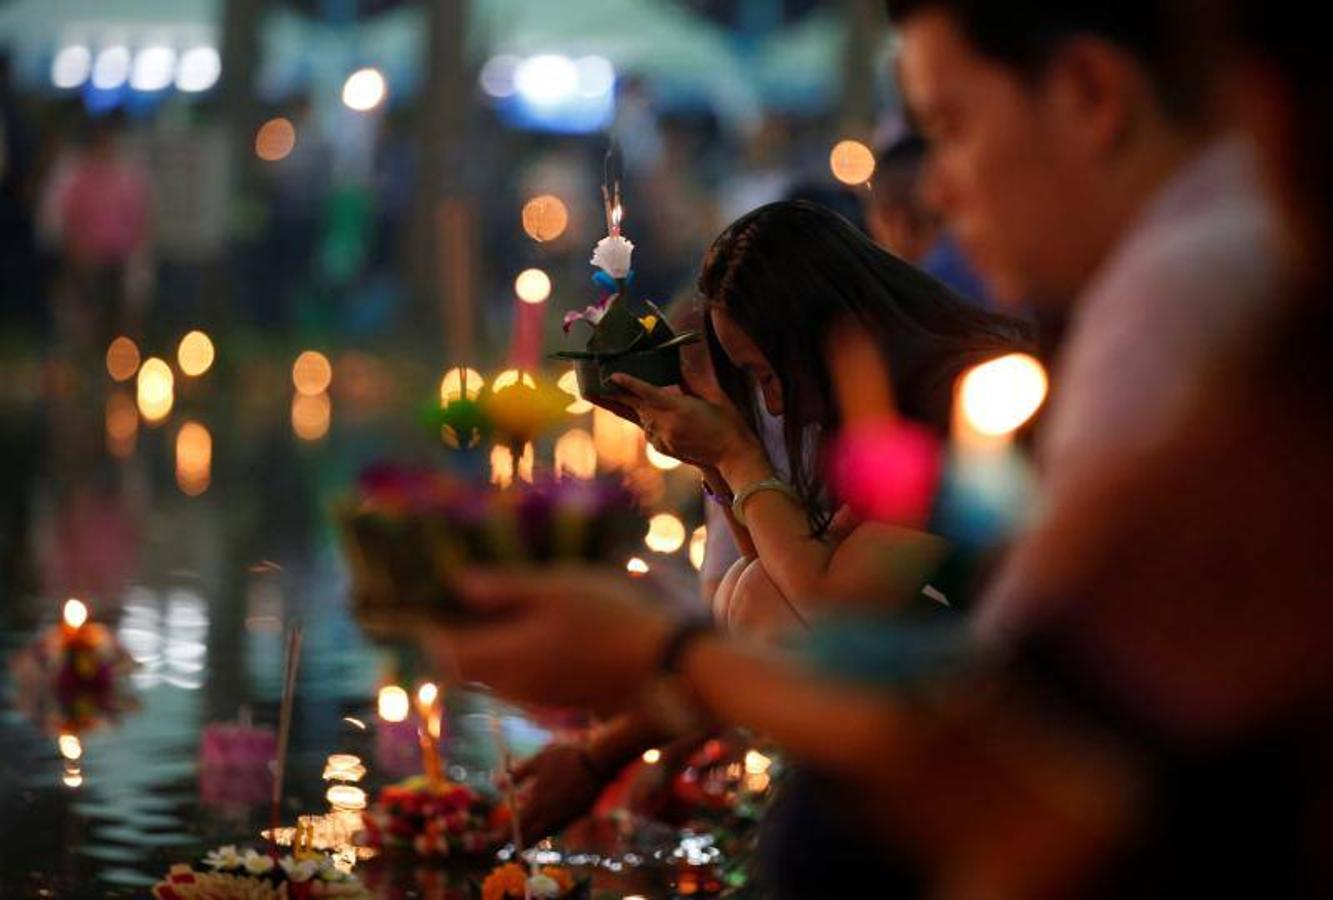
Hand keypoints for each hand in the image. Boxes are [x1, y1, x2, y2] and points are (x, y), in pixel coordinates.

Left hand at [423, 566, 673, 713]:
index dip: (432, 628)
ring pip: (494, 676)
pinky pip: (521, 681)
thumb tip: (458, 583)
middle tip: (465, 597)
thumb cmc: (611, 616)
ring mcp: (539, 697)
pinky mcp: (562, 699)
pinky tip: (539, 628)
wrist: (667, 664)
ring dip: (488, 648)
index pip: (444, 652)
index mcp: (505, 657)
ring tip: (503, 606)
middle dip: (457, 637)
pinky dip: (515, 657)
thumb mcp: (557, 588)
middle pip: (465, 669)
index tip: (435, 598)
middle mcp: (514, 686)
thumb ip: (503, 589)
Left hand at [509, 743, 606, 842]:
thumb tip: (499, 784)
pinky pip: (557, 827)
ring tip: (524, 825)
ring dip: (532, 832)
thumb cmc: (565, 758)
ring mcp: (566, 819)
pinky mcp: (577, 816)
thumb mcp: (537, 761)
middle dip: (516, 839)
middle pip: (529, 838)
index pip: (515, 829)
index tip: (491, 839)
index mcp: (538, 806)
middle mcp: (551, 818)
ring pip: (544, 834)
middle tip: (507, 835)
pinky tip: (543, 814)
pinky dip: (546, 825)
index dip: (501, 837)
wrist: (598, 761)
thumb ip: (518, 774)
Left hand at [610, 373, 762, 471]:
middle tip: (590, 389)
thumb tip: (678, 367)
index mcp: (678, 408)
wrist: (733, 455)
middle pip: (635, 408)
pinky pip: (650, 433)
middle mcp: (666, 425)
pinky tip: (662, 420)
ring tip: (631, 399)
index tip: (612, 376)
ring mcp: (663, 440)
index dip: (628, 384)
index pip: (647, 394)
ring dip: (641, 410)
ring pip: (642, 420)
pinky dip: (651, 424)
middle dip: (614, 398)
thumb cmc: (728, 423)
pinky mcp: (664, 449)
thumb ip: (693, 381)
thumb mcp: (714, 396)